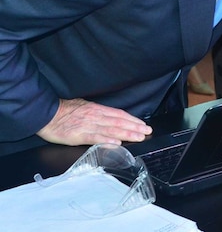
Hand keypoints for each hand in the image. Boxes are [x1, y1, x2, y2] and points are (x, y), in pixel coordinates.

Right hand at [36, 98, 151, 145]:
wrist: (45, 113)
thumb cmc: (63, 111)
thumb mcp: (84, 107)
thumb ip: (98, 113)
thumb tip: (110, 117)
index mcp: (97, 109)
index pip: (119, 114)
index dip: (133, 120)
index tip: (143, 125)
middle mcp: (95, 116)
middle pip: (119, 122)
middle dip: (135, 127)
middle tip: (147, 132)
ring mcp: (88, 125)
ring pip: (111, 129)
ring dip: (127, 133)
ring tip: (139, 137)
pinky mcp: (78, 135)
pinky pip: (95, 138)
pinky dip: (107, 140)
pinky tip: (116, 143)